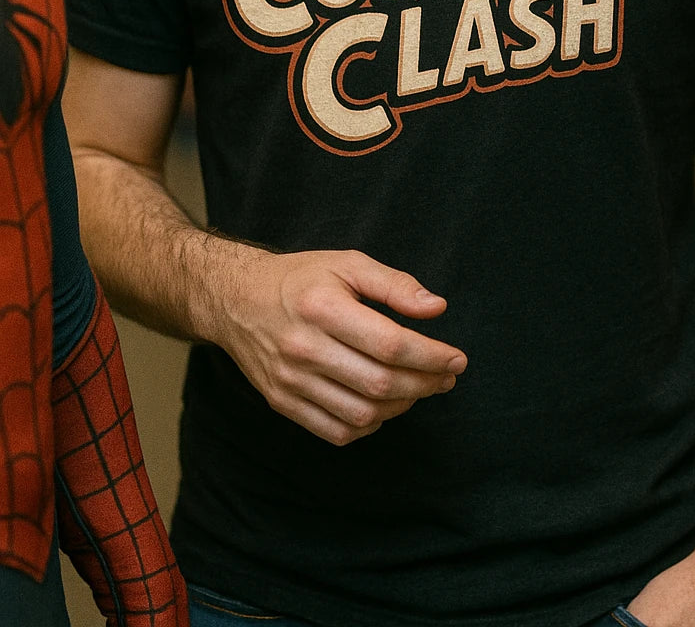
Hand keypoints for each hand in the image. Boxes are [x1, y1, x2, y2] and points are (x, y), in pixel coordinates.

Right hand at [215, 245, 466, 444]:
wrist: (236, 300)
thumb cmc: (301, 279)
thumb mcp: (348, 264)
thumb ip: (395, 285)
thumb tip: (436, 308)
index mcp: (323, 307)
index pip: (390, 344)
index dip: (431, 356)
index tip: (457, 359)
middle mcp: (304, 348)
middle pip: (379, 383)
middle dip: (424, 384)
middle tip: (446, 377)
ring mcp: (290, 381)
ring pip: (361, 412)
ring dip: (402, 406)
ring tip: (419, 389)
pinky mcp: (282, 402)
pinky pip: (335, 430)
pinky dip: (368, 424)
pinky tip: (383, 405)